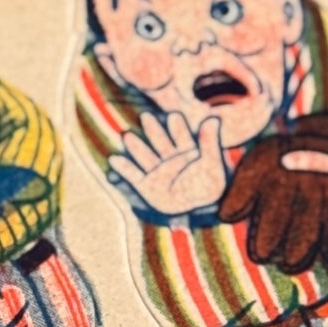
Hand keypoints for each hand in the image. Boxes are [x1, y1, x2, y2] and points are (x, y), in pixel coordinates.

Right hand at [108, 108, 229, 216]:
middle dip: (153, 131)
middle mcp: (170, 159)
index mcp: (186, 151)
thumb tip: (213, 119)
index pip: (181, 136)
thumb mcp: (212, 163)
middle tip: (146, 117)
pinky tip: (114, 159)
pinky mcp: (147, 186)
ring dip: (136, 147)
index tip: (174, 116)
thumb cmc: (211, 185)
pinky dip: (124, 169)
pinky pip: (134, 176)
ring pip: (145, 156)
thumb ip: (209, 142)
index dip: (178, 128)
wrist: (204, 210)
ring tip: (128, 136)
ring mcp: (158, 172)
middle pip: (160, 142)